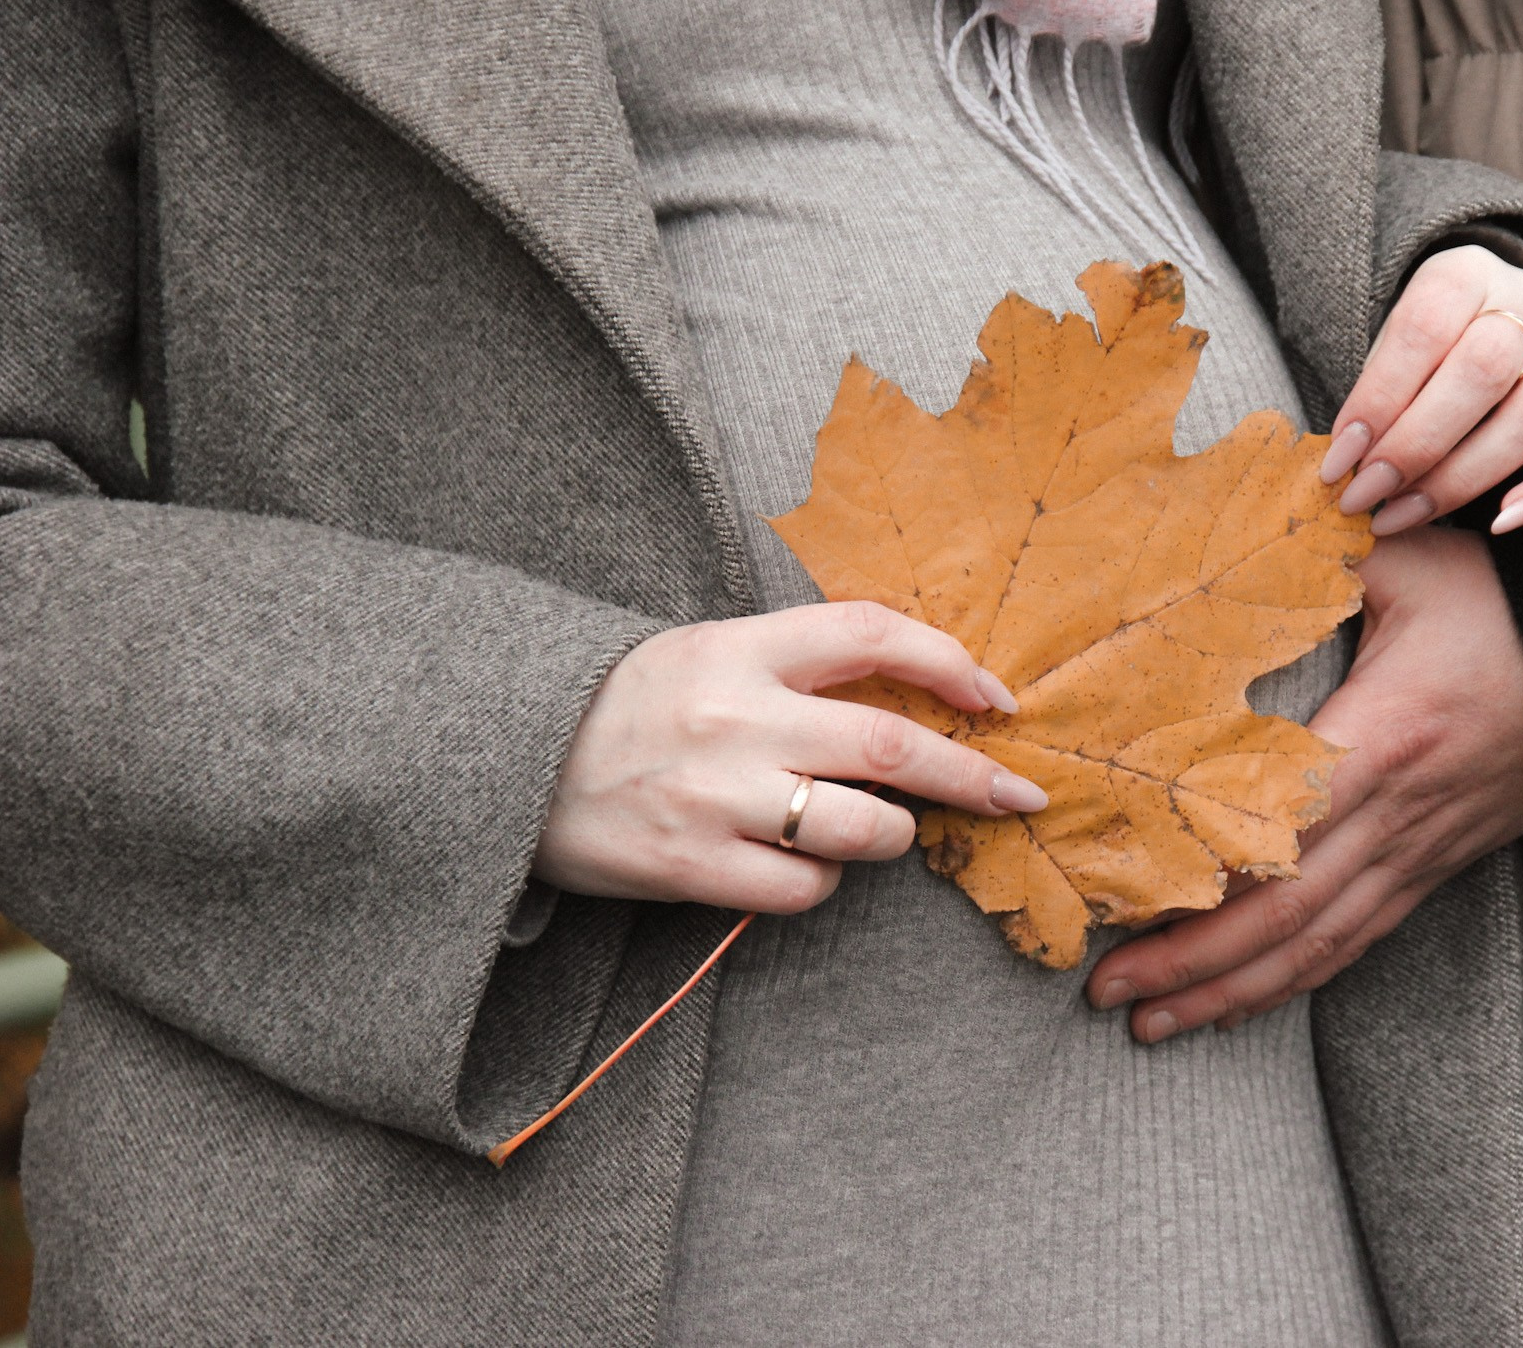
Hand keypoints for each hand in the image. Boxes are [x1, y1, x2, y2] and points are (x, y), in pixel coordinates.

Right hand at [532, 602, 1045, 912]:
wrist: (505, 755)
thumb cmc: (628, 705)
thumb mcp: (710, 651)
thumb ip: (802, 665)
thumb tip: (915, 698)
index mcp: (742, 646)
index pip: (872, 634)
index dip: (950, 662)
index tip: (996, 697)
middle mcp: (737, 715)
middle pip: (893, 744)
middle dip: (971, 774)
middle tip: (1017, 796)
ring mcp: (715, 795)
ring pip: (863, 828)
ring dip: (892, 835)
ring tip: (875, 829)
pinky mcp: (692, 866)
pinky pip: (805, 888)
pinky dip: (824, 882)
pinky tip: (801, 863)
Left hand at [1085, 526, 1522, 1040]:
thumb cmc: (1506, 601)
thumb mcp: (1412, 559)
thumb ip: (1318, 548)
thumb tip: (1232, 519)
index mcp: (1382, 737)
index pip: (1277, 834)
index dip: (1202, 887)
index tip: (1120, 913)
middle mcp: (1398, 814)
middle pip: (1284, 916)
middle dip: (1191, 966)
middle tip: (1106, 998)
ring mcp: (1420, 850)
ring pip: (1319, 946)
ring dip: (1233, 993)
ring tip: (1152, 1026)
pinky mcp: (1438, 866)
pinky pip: (1359, 939)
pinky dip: (1296, 981)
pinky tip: (1242, 1005)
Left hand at [1321, 244, 1522, 535]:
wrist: (1512, 322)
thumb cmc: (1432, 349)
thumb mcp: (1395, 345)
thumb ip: (1376, 393)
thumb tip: (1341, 467)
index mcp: (1467, 272)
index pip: (1422, 329)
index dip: (1377, 400)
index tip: (1337, 463)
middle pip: (1482, 372)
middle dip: (1414, 447)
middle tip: (1366, 498)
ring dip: (1462, 480)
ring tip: (1406, 516)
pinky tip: (1504, 521)